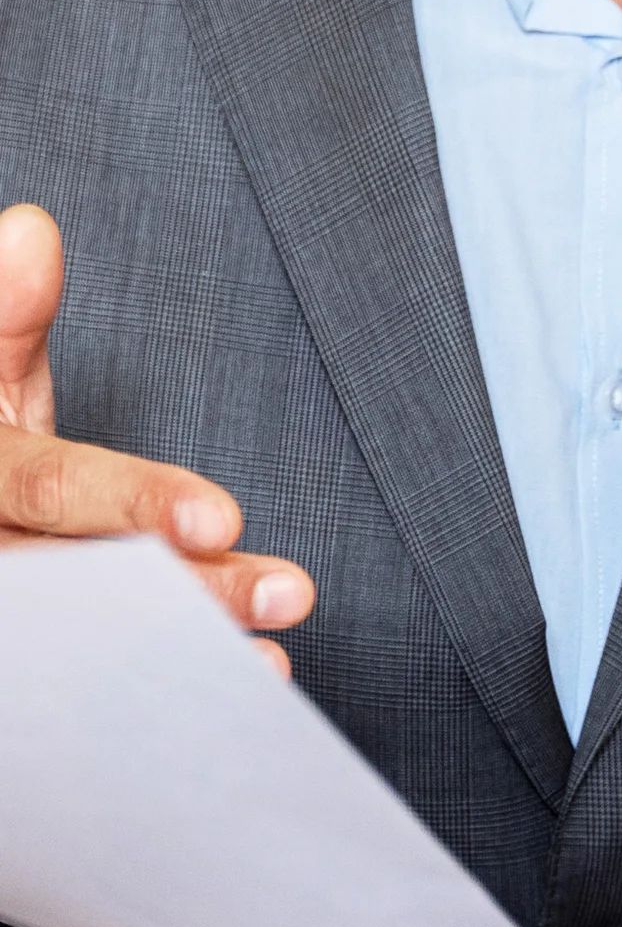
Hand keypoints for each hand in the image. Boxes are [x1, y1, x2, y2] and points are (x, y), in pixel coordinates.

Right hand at [0, 202, 314, 675]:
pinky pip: (83, 696)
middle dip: (188, 595)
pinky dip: (153, 697)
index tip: (224, 520)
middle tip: (288, 591)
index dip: (135, 506)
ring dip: (185, 656)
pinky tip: (234, 688)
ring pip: (86, 655)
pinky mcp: (25, 674)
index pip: (51, 492)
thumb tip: (30, 229)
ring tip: (268, 664)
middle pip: (82, 593)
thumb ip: (3, 314)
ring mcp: (9, 633)